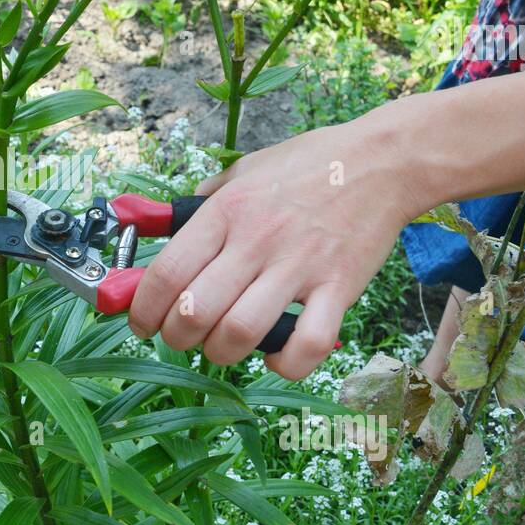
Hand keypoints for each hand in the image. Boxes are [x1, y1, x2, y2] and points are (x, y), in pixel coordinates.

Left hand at [127, 116, 420, 378]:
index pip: (166, 272)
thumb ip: (204, 200)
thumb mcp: (245, 169)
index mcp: (226, 211)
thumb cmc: (310, 164)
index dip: (142, 309)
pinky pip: (307, 344)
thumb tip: (161, 222)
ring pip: (240, 333)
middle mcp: (256, 240)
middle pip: (193, 311)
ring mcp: (299, 266)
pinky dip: (285, 363)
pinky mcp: (340, 288)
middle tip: (180, 336)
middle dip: (175, 337)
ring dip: (220, 353)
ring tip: (221, 346)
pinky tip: (276, 356)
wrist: (382, 160)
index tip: (141, 323)